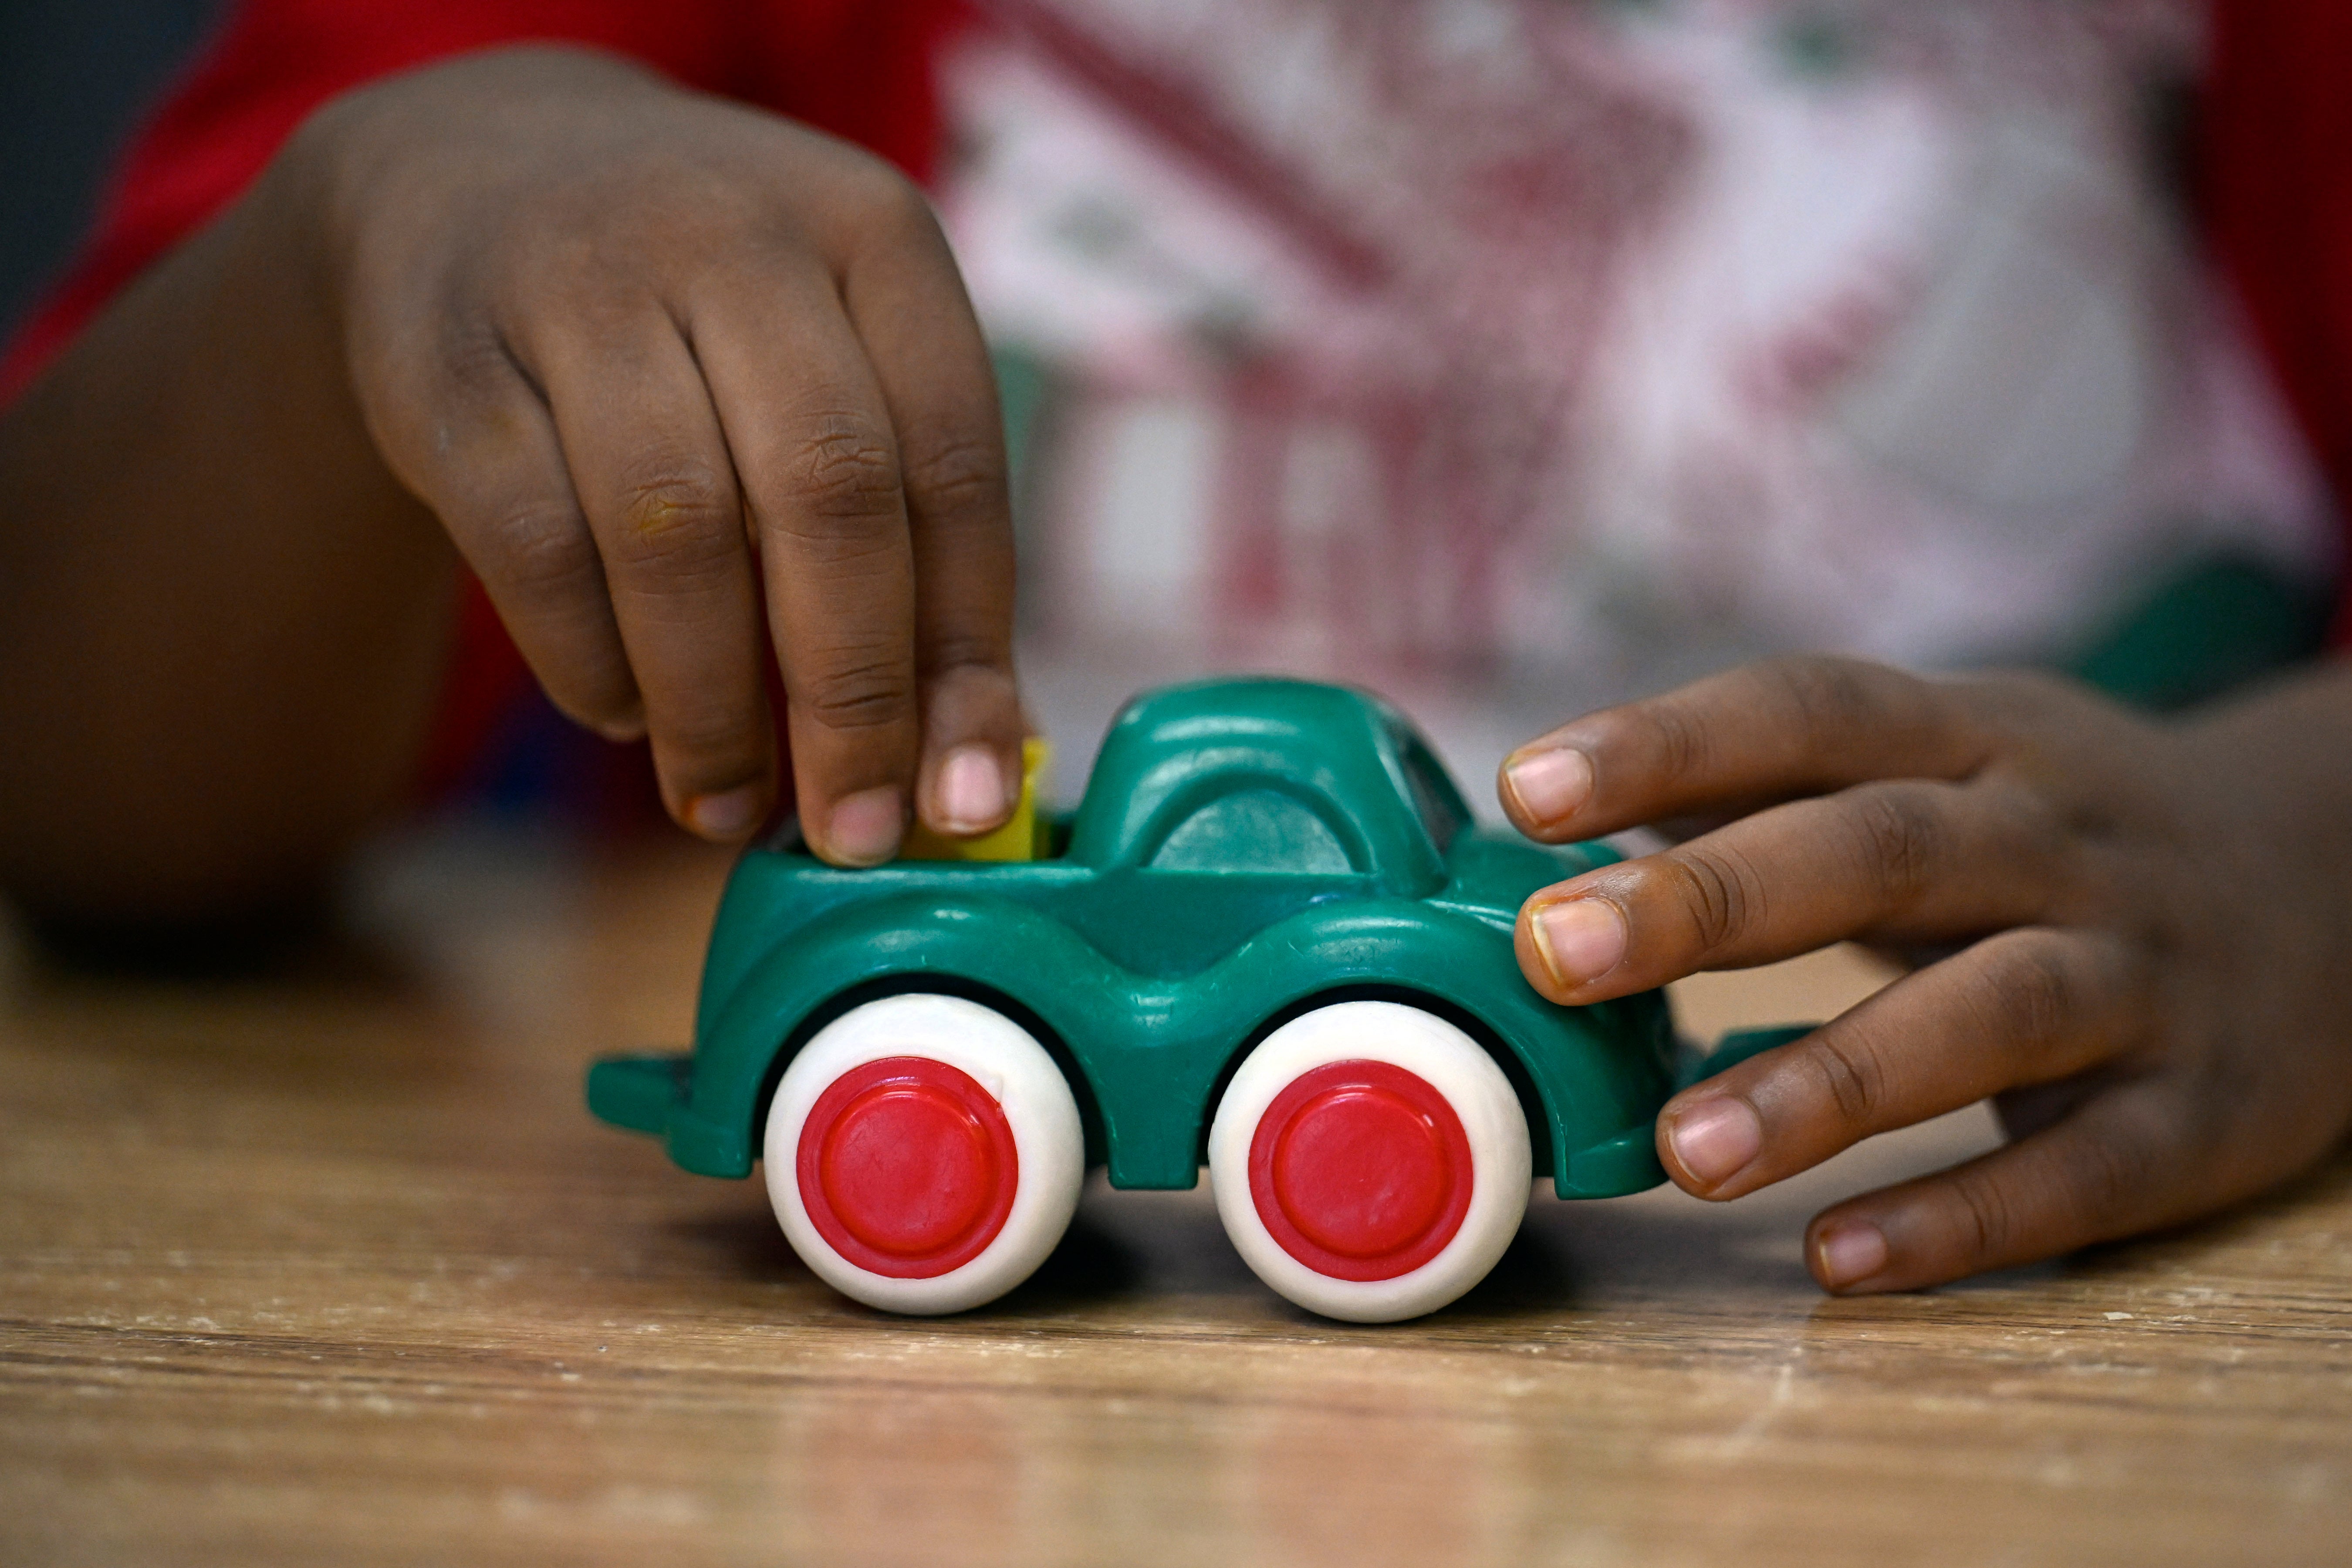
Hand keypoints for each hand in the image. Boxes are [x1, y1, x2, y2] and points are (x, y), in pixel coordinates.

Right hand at [304, 47, 1023, 860]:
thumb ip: (912, 543)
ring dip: (714, 704)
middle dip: (852, 694)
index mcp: (873, 235)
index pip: (954, 463)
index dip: (966, 648)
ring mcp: (578, 281)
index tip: (965, 797)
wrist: (470, 178)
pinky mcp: (444, 357)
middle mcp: (735, 235)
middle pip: (829, 494)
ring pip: (675, 532)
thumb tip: (975, 770)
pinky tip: (627, 715)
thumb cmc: (704, 323)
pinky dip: (594, 663)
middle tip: (852, 830)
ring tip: (730, 800)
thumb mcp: (832, 368)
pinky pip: (538, 549)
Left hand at [1496, 656, 2351, 1291]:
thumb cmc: (2053, 832)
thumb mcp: (1945, 767)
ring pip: (1987, 1013)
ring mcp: (2142, 975)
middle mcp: (2060, 841)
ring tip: (1683, 1150)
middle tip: (1553, 952)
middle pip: (1885, 850)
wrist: (2337, 883)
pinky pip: (2081, 1171)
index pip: (1812, 710)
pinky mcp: (2200, 1113)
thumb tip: (1550, 825)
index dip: (1670, 742)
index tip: (1527, 787)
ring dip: (1829, 1081)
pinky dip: (1961, 1215)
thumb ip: (1768, 791)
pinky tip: (1837, 1256)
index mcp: (1976, 742)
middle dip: (1714, 899)